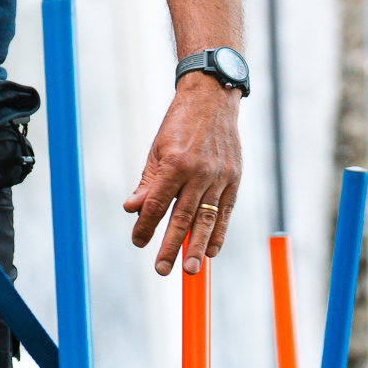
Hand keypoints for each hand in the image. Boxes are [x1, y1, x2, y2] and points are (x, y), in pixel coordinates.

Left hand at [124, 77, 242, 275]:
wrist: (213, 98)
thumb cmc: (179, 124)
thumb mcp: (157, 149)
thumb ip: (148, 183)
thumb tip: (133, 210)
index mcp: (175, 164)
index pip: (158, 204)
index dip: (147, 226)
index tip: (138, 242)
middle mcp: (199, 172)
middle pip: (182, 217)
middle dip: (171, 246)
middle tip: (162, 269)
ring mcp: (219, 176)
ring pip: (206, 219)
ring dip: (197, 246)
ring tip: (190, 269)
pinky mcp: (234, 178)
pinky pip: (226, 211)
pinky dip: (219, 233)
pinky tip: (211, 252)